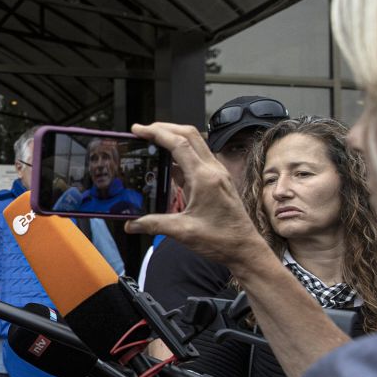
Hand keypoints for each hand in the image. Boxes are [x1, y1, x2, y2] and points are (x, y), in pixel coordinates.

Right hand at [125, 122, 268, 266]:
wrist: (245, 249)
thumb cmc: (222, 240)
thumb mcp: (182, 232)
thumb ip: (153, 224)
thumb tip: (130, 224)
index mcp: (205, 178)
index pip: (179, 144)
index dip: (156, 133)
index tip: (138, 130)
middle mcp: (213, 170)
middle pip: (189, 135)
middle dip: (165, 128)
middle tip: (143, 131)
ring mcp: (218, 174)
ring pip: (195, 144)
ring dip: (174, 138)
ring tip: (153, 142)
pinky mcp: (218, 180)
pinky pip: (198, 158)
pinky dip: (181, 153)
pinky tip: (168, 163)